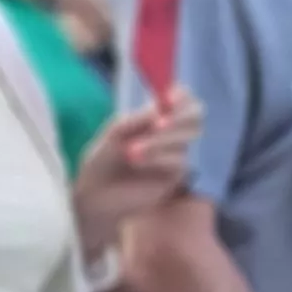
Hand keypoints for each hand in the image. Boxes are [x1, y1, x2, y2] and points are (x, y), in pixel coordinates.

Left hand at [76, 88, 198, 229]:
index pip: (183, 98)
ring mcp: (177, 153)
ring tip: (130, 152)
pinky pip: (180, 161)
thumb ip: (136, 119)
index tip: (168, 98)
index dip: (182, 96)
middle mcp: (171, 132)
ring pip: (186, 139)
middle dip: (179, 118)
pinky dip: (159, 158)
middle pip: (196, 115)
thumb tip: (159, 108)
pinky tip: (137, 162)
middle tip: (157, 124)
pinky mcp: (177, 176)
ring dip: (159, 142)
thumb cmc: (102, 160)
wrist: (96, 195)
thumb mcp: (114, 134)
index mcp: (156, 115)